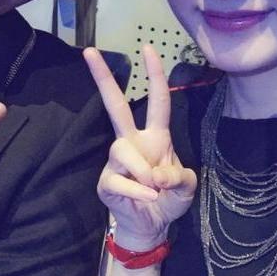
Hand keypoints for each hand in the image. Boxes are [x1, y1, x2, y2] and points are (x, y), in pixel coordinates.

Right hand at [84, 45, 196, 250]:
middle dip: (102, 78)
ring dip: (143, 170)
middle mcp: (133, 142)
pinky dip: (137, 190)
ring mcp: (117, 161)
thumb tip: (156, 174)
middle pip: (115, 106)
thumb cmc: (169, 200)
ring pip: (122, 150)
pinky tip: (147, 198)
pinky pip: (119, 179)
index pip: (157, 100)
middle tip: (90, 51)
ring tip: (155, 189)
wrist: (152, 227)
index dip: (154, 75)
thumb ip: (180, 178)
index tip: (148, 48)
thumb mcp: (186, 188)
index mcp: (156, 137)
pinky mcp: (106, 181)